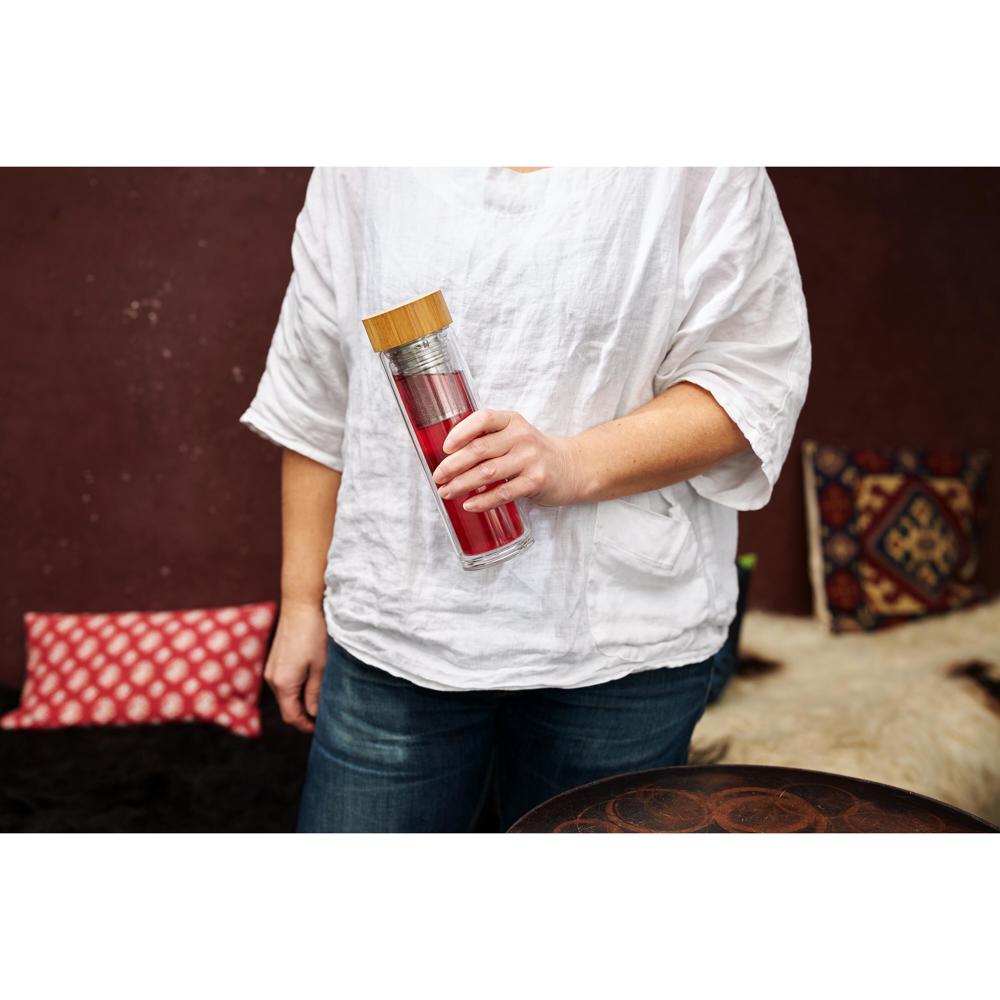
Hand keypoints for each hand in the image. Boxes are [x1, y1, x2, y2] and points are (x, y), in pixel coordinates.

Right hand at [263, 600, 328, 732]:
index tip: (319, 728)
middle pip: (286, 707)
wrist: (300, 606)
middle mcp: (272, 679)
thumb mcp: (320, 667)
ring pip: (285, 694)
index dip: (305, 725)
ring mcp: (270, 669)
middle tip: (323, 715)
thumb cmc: (314, 635)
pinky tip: (310, 681)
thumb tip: (314, 713)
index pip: (291, 716)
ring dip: (299, 700)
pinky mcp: (274, 660)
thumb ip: (315, 692)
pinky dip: (294, 687)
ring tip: (319, 698)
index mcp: (283, 684)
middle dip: (303, 714)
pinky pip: (283, 682)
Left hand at [431, 409, 586, 511]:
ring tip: (446, 492)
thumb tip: (449, 457)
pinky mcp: (536, 481)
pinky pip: (503, 493)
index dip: (460, 432)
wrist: (572, 467)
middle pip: (479, 450)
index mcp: (512, 421)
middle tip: (438, 477)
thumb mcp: (515, 435)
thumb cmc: (534, 452)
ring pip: (487, 472)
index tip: (445, 448)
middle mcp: (521, 437)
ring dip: (462, 484)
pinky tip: (469, 505)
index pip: (483, 419)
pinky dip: (483, 501)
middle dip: (453, 465)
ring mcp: (530, 459)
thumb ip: (488, 439)